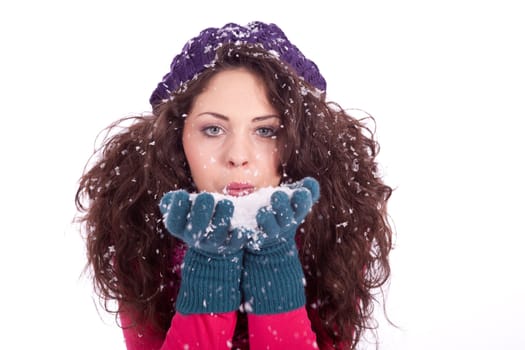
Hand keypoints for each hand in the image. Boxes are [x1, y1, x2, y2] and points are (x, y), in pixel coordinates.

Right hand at [160, 190, 244, 255]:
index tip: (182, 193)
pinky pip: (235, 243)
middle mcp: (195, 238)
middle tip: (206, 197)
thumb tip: (171, 197)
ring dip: (221, 219)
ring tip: (226, 202)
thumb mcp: (182, 209)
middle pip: (196, 230)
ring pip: (216, 236)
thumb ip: (173, 202)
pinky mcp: (231, 245)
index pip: (174, 223)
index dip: (176, 209)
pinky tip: (241, 227)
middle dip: (201, 212)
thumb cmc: (195, 216)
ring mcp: (213, 243)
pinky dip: (238, 236)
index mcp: (181, 228)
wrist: (212, 241)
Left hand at [241, 177, 319, 313]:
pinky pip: (251, 236)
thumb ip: (306, 189)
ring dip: (267, 220)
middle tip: (277, 195)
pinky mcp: (254, 238)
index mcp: (296, 211)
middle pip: (286, 218)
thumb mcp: (295, 196)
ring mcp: (270, 232)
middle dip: (283, 207)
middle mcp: (285, 224)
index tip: (300, 192)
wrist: (272, 237)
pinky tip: (242, 228)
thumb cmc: (286, 208)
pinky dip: (246, 232)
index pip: (303, 205)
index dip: (302, 200)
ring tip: (262, 211)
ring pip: (270, 229)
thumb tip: (312, 183)